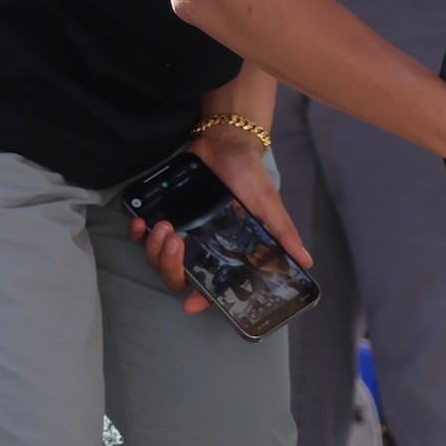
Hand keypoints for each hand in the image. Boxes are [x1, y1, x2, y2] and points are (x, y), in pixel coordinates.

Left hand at [127, 126, 311, 316]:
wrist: (224, 140)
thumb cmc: (248, 174)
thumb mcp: (267, 203)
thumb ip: (282, 232)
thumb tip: (306, 261)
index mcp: (226, 250)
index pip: (212, 285)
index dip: (200, 299)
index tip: (190, 305)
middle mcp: (201, 246)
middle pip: (177, 276)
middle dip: (171, 266)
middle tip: (176, 242)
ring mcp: (181, 231)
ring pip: (157, 259)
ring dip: (155, 248)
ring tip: (165, 226)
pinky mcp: (164, 213)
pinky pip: (143, 235)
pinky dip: (138, 233)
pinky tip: (141, 222)